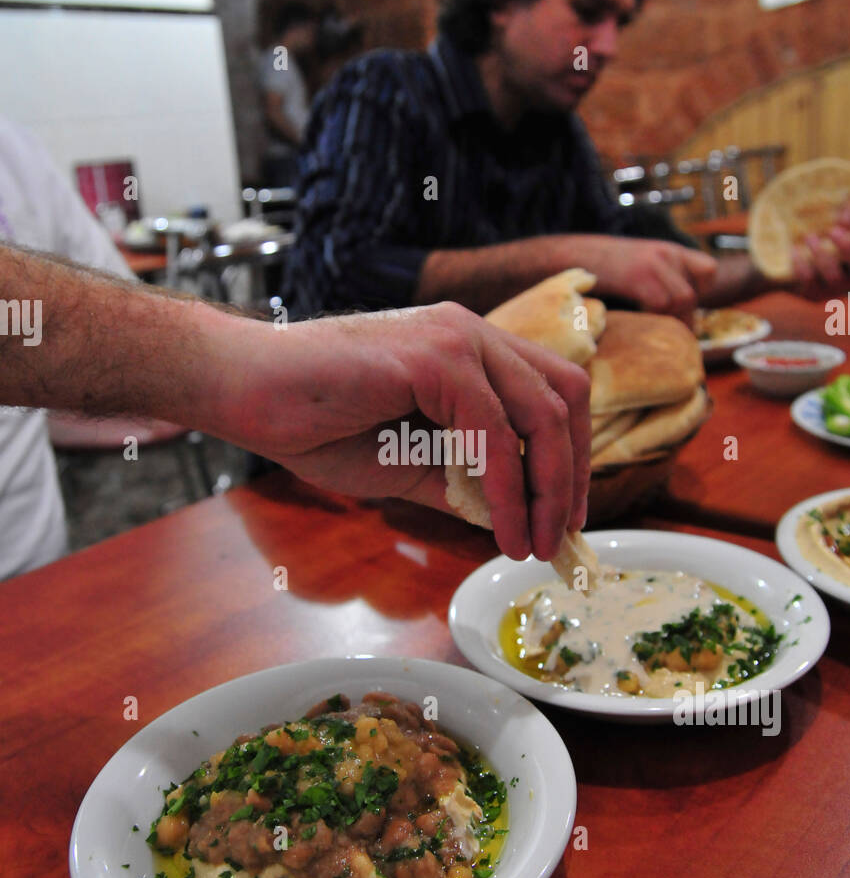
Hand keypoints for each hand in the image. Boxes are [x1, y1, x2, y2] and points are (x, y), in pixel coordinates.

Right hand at [232, 302, 591, 562]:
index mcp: (469, 349)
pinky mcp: (435, 357)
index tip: (563, 516)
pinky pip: (494, 431)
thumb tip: (511, 519)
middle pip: (566, 397)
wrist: (248, 391)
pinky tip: (500, 530)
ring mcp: (457, 337)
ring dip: (547, 490)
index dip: (572, 456)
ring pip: (541, 414)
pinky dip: (507, 489)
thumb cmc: (315, 420)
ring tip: (535, 544)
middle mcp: (472, 333)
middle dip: (572, 475)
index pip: (554, 393)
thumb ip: (462, 482)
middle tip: (562, 536)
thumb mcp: (409, 464)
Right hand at [585, 237, 716, 325]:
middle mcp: (667, 253)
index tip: (684, 307)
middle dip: (682, 318)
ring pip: (680, 301)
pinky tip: (637, 319)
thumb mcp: (642, 264)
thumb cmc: (604, 266)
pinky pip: (660, 304)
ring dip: (668, 321)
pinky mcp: (639, 276)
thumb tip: (676, 310)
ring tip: (653, 329)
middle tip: (669, 332)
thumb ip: (661, 278)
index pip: (709, 270)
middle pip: (692, 294)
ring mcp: (654, 264)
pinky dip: (652, 318)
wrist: (575, 253)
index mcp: (670, 250)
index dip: (701, 292)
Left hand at [792, 207, 849, 293]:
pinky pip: (809, 282)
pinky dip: (801, 265)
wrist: (797, 263)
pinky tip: (795, 249)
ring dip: (821, 254)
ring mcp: (834, 290)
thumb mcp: (843, 218)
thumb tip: (843, 221)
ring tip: (810, 236)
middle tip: (832, 230)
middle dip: (848, 248)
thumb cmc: (829, 234)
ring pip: (833, 277)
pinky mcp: (813, 294)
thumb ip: (849, 214)